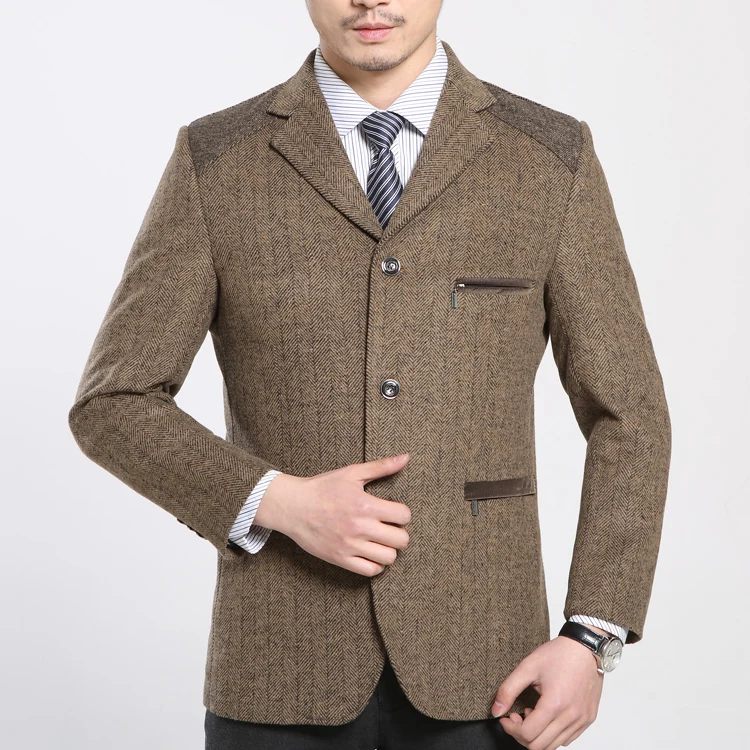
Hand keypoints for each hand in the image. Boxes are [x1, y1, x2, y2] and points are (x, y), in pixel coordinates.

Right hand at [253, 453, 411, 575]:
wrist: (293, 506)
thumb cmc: (323, 487)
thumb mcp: (352, 472)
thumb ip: (381, 467)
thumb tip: (405, 457)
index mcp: (365, 505)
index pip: (404, 516)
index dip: (402, 513)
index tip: (394, 512)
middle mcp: (360, 527)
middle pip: (401, 540)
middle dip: (399, 533)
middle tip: (390, 528)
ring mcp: (350, 545)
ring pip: (389, 558)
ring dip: (389, 549)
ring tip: (380, 541)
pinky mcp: (340, 559)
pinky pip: (370, 571)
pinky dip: (375, 565)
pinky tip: (370, 553)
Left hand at [490, 626, 611, 748]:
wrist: (585, 647)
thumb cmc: (559, 654)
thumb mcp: (528, 666)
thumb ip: (508, 690)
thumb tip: (496, 710)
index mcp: (555, 704)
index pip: (528, 735)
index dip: (511, 729)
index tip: (506, 717)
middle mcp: (571, 716)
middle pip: (539, 746)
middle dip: (521, 735)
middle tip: (517, 716)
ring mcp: (582, 720)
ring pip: (554, 746)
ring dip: (538, 735)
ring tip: (533, 713)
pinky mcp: (588, 719)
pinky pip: (567, 739)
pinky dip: (553, 734)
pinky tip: (547, 715)